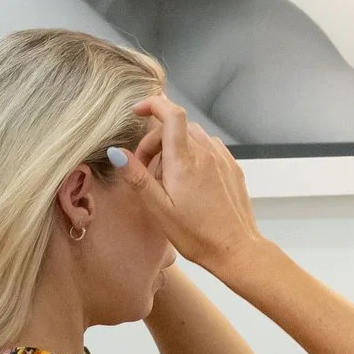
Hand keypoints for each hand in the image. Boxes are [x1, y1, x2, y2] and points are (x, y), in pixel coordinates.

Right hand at [125, 95, 261, 278]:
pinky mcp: (232, 167)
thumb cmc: (197, 234)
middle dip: (155, 140)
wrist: (236, 249)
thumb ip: (138, 178)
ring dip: (174, 147)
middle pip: (176, 127)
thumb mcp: (159, 209)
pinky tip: (188, 179)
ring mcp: (222, 158)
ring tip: (167, 178)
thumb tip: (117, 153)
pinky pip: (208, 147)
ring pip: (192, 136)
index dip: (153, 104)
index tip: (137, 111)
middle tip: (146, 169)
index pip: (171, 114)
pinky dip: (192, 153)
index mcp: (185, 161)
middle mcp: (206, 153)